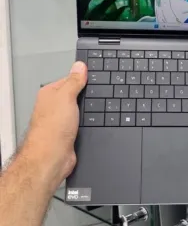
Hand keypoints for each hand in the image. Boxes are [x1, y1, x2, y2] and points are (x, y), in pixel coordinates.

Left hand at [21, 62, 87, 194]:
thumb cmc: (51, 130)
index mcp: (50, 93)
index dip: (84, 78)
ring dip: (88, 111)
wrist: (52, 159)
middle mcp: (54, 107)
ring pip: (81, 110)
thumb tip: (79, 67)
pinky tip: (93, 123)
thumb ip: (74, 81)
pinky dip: (89, 122)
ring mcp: (62, 121)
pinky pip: (83, 123)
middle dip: (87, 96)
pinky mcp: (69, 133)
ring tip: (96, 110)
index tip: (96, 78)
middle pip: (76, 95)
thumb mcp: (66, 97)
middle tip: (99, 95)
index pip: (70, 79)